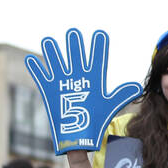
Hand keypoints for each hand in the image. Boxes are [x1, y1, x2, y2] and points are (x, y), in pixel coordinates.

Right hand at [25, 29, 142, 155]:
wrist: (80, 135)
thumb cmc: (96, 120)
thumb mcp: (110, 105)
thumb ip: (121, 94)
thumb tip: (137, 86)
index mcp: (94, 78)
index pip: (97, 59)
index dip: (98, 46)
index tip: (100, 34)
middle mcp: (78, 77)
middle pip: (75, 57)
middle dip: (74, 45)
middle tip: (73, 32)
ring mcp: (63, 83)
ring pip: (57, 63)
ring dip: (52, 52)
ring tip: (47, 40)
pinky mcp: (51, 91)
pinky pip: (42, 78)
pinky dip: (36, 69)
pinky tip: (29, 59)